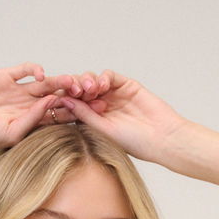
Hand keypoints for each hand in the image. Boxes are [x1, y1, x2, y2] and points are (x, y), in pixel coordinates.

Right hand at [0, 63, 90, 153]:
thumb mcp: (12, 132)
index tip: (89, 113)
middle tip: (87, 93)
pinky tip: (42, 76)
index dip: (73, 113)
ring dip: (59, 81)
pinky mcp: (5, 77)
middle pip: (55, 97)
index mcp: (31, 123)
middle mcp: (27, 106)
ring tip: (72, 81)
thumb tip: (52, 104)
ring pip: (44, 83)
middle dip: (71, 95)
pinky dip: (36, 69)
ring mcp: (17, 90)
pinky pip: (25, 69)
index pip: (58, 115)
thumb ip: (33, 119)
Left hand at [57, 71, 190, 165]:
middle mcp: (101, 107)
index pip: (74, 107)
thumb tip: (63, 101)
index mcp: (93, 121)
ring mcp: (113, 95)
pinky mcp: (126, 85)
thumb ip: (84, 114)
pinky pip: (109, 76)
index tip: (57, 100)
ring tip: (89, 89)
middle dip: (75, 88)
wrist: (161, 137)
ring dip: (87, 82)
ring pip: (93, 81)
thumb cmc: (133, 142)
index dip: (65, 101)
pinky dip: (103, 77)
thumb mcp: (103, 129)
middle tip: (72, 90)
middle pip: (81, 91)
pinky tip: (101, 86)